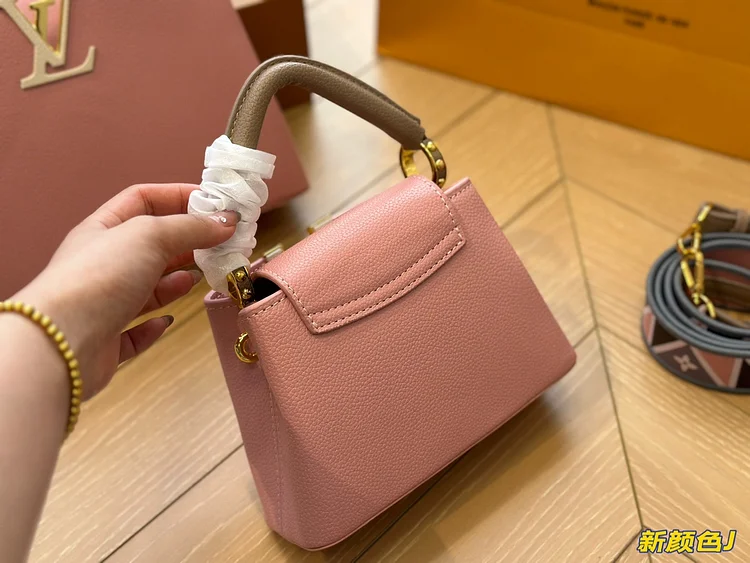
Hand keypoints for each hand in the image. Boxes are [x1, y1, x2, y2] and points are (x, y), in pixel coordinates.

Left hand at [13, 183, 237, 399]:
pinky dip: (155, 324)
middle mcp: (102, 262)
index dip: (179, 197)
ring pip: (147, 287)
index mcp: (103, 229)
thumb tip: (226, 221)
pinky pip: (136, 329)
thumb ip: (191, 227)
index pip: (143, 199)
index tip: (216, 205)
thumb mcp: (150, 235)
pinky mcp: (108, 340)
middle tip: (222, 243)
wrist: (63, 342)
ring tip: (203, 276)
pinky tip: (168, 319)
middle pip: (151, 244)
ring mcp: (104, 302)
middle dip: (186, 241)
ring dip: (176, 282)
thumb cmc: (100, 277)